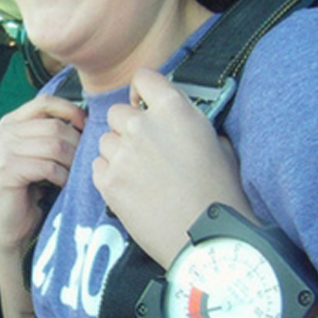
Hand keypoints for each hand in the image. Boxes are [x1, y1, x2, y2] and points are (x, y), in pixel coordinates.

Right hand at [0, 95, 85, 254]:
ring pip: (54, 146)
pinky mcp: (8, 170)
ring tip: (73, 175)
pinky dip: (62, 177)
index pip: (46, 102)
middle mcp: (4, 130)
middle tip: (82, 162)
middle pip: (55, 126)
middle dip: (76, 145)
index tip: (86, 127)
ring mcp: (4, 149)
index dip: (70, 111)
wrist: (12, 223)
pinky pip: (48, 167)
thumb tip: (87, 118)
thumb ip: (53, 132)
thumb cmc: (32, 187)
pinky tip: (62, 185)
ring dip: (71, 163)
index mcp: (12, 121)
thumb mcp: (42, 152)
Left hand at [93, 68, 251, 267]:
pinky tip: (132, 189)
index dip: (144, 92)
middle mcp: (142, 125)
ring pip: (106, 141)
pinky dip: (110, 175)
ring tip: (142, 176)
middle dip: (129, 128)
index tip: (147, 105)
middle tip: (148, 151)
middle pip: (118, 112)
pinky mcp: (107, 182)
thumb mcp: (216, 143)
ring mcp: (121, 153)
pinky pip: (98, 166)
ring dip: (119, 153)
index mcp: (173, 109)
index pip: (143, 78)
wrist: (207, 239)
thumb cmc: (220, 192)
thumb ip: (189, 122)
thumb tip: (178, 120)